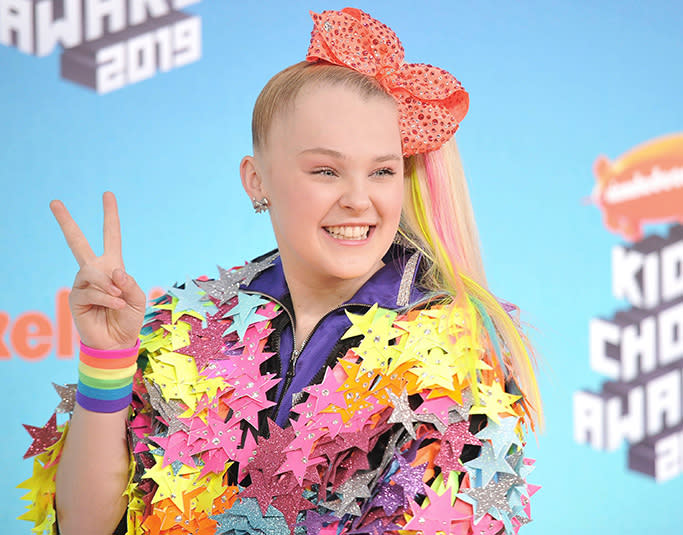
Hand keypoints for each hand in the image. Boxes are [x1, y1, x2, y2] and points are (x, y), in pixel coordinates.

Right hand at [50, 192, 145, 349]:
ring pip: (93, 273)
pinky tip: (116, 306)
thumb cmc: (128, 318)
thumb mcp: (137, 298)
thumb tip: (112, 271)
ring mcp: (83, 284)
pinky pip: (94, 291)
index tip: (108, 194)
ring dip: (110, 287)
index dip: (110, 216)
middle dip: (66, 222)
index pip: (111, 236)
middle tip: (54, 202)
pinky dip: (109, 299)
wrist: (117, 342)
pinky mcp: (76, 298)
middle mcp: (94, 271)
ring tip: (120, 300)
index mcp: (112, 266)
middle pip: (77, 242)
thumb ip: (128, 282)